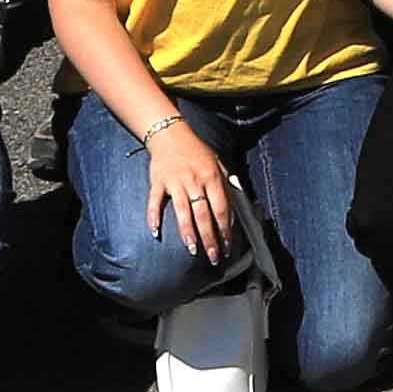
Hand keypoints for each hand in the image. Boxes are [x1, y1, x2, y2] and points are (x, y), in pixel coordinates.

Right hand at [140, 116, 236, 262]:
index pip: (222, 208)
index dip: (226, 229)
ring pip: (182, 210)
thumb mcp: (217, 162)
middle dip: (210, 238)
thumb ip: (227, 182)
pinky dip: (153, 216)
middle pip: (204, 214)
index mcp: (211, 177)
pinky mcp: (158, 182)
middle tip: (213, 257)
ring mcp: (175, 182)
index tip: (228, 246)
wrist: (170, 134)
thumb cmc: (196, 151)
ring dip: (187, 232)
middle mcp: (194, 180)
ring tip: (192, 249)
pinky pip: (155, 201)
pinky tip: (155, 232)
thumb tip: (239, 200)